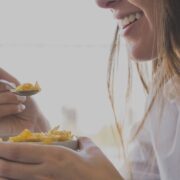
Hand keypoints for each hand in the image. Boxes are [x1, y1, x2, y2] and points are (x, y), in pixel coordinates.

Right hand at [0, 68, 49, 136]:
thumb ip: (1, 74)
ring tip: (21, 104)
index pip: (0, 82)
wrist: (34, 121)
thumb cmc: (26, 103)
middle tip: (21, 97)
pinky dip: (11, 108)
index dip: (7, 85)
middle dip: (12, 91)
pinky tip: (18, 110)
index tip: (16, 90)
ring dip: (14, 98)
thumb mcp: (16, 86)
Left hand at [0, 137, 121, 179]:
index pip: (21, 151)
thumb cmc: (101, 172)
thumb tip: (78, 138)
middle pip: (11, 168)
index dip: (4, 147)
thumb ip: (83, 141)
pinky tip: (13, 177)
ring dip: (4, 173)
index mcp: (56, 156)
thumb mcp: (93, 150)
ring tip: (1, 165)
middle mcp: (46, 172)